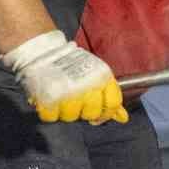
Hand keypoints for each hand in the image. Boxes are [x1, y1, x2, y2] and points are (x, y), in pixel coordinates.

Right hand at [0, 31, 128, 124]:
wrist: (44, 50)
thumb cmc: (73, 65)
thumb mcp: (97, 75)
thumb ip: (110, 97)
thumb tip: (123, 118)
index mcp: (101, 77)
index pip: (113, 103)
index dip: (106, 113)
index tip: (97, 115)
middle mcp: (87, 85)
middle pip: (92, 113)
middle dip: (84, 112)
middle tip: (76, 102)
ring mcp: (67, 92)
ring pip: (71, 117)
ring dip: (65, 112)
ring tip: (61, 98)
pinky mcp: (48, 97)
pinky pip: (51, 117)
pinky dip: (49, 112)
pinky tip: (50, 100)